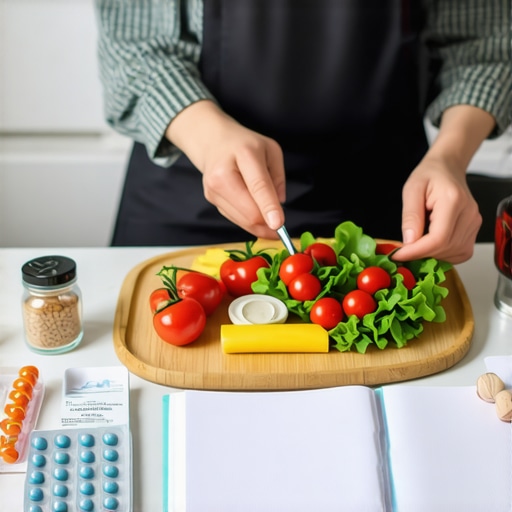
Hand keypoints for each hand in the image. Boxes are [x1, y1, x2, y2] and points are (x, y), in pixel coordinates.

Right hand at [166, 100, 285, 239]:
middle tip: (281, 227)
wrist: (213, 142)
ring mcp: (213, 188)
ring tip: (268, 217)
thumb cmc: (246, 146)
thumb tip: (278, 205)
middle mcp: (222, 173)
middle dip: (267, 223)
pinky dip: (248, 221)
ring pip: (243, 220)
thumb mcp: (271, 150)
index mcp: (244, 154)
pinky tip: (254, 211)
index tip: (279, 224)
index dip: (268, 207)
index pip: (258, 185)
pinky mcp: (211, 199)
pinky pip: (235, 218)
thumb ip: (278, 177)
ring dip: (259, 225)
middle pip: (249, 211)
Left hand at [392, 156, 481, 263]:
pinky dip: (443, 254)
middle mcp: (469, 213)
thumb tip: (409, 241)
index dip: (417, 251)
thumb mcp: (411, 190)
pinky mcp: (474, 230)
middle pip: (445, 248)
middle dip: (420, 254)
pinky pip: (460, 252)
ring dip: (431, 255)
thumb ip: (410, 216)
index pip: (438, 238)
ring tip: (416, 243)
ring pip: (453, 253)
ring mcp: (474, 222)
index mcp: (453, 200)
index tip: (398, 255)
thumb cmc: (429, 175)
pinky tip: (430, 244)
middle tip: (402, 251)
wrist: (447, 168)